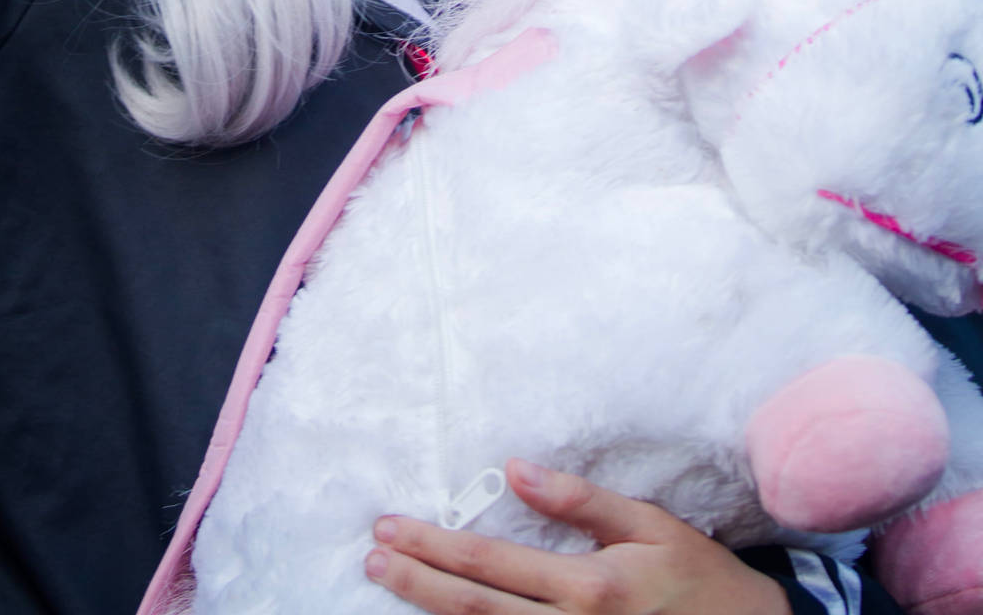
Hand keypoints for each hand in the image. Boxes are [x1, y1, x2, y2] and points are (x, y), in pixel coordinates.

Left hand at [366, 462, 790, 613]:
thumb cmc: (698, 577)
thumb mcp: (649, 525)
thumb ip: (581, 500)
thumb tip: (517, 469)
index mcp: (589, 586)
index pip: (491, 563)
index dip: (435, 546)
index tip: (391, 528)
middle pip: (474, 609)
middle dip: (417, 581)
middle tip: (373, 556)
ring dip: (432, 612)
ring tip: (389, 583)